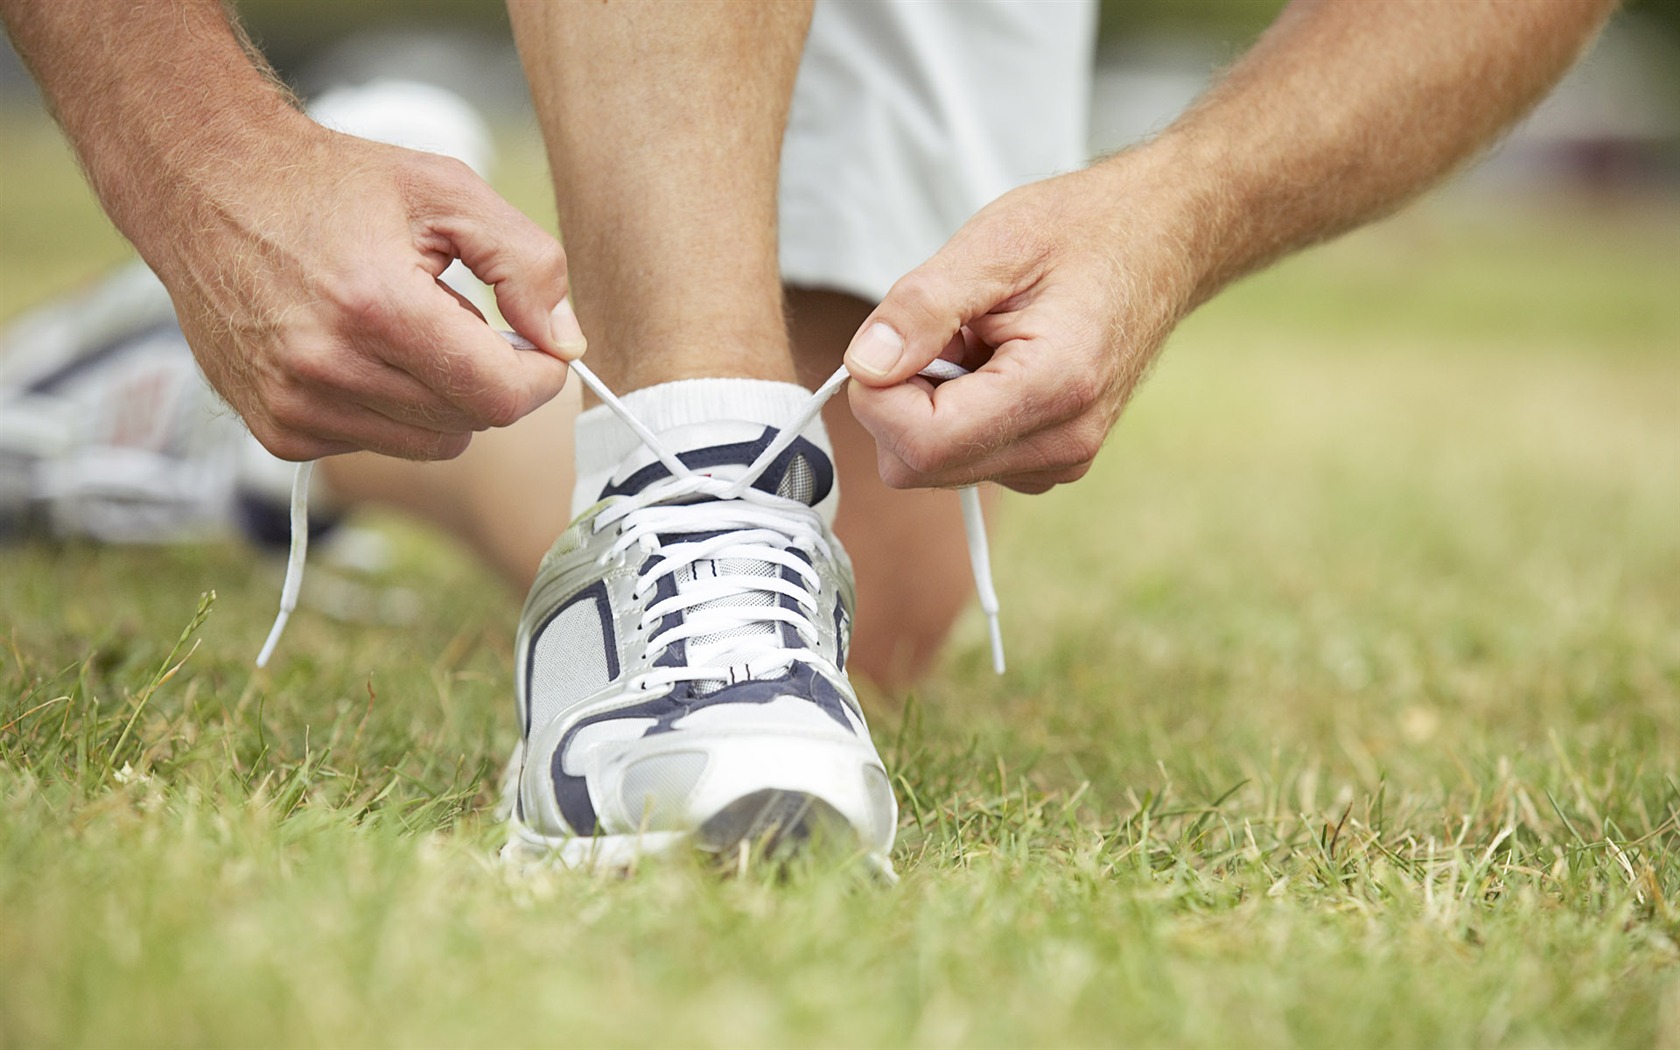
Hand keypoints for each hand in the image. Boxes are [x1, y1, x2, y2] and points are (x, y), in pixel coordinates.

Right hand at [145, 114, 584, 460]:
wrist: (205, 188)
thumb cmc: (331, 184)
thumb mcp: (446, 191)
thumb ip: (526, 263)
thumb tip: (564, 341)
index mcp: (377, 306)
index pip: (499, 396)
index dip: (539, 377)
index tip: (539, 347)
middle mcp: (328, 368)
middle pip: (469, 423)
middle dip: (485, 376)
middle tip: (456, 316)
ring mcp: (296, 407)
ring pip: (429, 443)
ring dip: (438, 395)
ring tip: (400, 328)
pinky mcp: (278, 430)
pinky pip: (377, 445)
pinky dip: (388, 408)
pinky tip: (357, 350)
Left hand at [843, 160, 1197, 494]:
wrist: (1162, 242)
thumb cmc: (1086, 231)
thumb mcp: (994, 243)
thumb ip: (922, 307)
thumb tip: (865, 367)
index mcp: (1054, 389)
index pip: (920, 445)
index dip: (878, 396)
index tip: (890, 340)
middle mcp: (1062, 444)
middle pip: (918, 466)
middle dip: (901, 400)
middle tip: (943, 331)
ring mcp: (1059, 460)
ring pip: (934, 466)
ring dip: (929, 403)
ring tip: (978, 341)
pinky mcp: (1049, 460)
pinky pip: (963, 458)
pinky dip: (954, 413)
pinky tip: (991, 364)